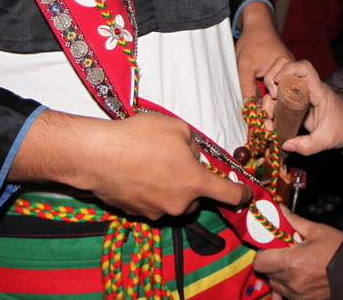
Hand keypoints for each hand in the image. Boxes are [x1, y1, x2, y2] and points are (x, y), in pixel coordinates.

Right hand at [10, 110, 251, 219]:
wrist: (97, 155)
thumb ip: (194, 144)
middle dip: (192, 183)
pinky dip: (149, 191)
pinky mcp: (136, 214)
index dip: (241, 194)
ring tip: (150, 163)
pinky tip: (135, 172)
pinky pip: (151, 203)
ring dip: (170, 187)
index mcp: (195, 183)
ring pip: (173, 201)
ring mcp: (156, 212)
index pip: (229, 196)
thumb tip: (194, 155)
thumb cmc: (140, 137)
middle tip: (175, 160)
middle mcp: (179, 204)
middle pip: (197, 198)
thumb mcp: (177, 128)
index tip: (245, 193)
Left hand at [235, 0, 294, 99]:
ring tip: (260, 101)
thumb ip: (246, 86)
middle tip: (258, 109)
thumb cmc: (252, 42)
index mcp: (286, 69)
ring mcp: (289, 69)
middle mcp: (291, 70)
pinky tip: (263, 92)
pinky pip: (279, 82)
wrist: (258, 25)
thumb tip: (247, 105)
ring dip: (269, 94)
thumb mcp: (244, 65)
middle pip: (282, 94)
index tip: (257, 112)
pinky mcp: (285, 69)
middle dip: (270, 101)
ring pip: (280, 89)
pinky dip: (271, 87)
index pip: (280, 95)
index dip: (268, 105)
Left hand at [254, 210, 342, 299]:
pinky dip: (288, 286)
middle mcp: (291, 281)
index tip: (271, 245)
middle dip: (272, 261)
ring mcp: (298, 294)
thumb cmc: (339, 249)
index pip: (260, 262)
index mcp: (291, 262)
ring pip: (276, 284)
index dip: (263, 252)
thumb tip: (280, 210)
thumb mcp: (316, 231)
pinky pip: (287, 294)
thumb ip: (294, 221)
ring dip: (280, 274)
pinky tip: (297, 278)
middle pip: (267, 272)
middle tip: (285, 251)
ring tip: (295, 264)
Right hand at [264, 61, 342, 155]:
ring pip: (277, 88)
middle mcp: (306, 90)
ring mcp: (298, 97)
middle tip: (272, 100)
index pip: (305, 69)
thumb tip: (285, 145)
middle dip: (272, 82)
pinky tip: (268, 123)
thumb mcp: (327, 140)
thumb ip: (308, 145)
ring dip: (268, 101)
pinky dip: (270, 109)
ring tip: (268, 119)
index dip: (289, 69)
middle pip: (285, 72)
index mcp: (318, 91)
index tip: (278, 81)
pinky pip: (278, 101)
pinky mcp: (294, 106)